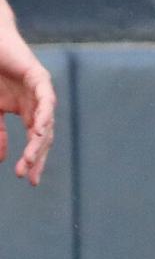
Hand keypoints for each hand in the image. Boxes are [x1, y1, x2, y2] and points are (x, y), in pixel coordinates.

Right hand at [0, 0, 55, 185]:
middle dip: (36, 158)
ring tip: (30, 160)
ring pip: (45, 123)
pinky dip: (43, 116)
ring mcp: (40, 93)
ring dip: (37, 143)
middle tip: (30, 177)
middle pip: (43, 138)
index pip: (34, 142)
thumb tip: (1, 158)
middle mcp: (37, 106)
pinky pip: (46, 101)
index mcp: (26, 112)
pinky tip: (39, 131)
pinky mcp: (40, 78)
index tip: (28, 179)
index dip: (32, 161)